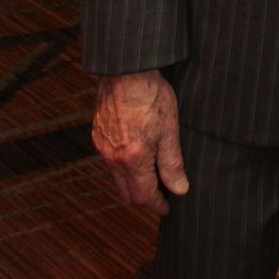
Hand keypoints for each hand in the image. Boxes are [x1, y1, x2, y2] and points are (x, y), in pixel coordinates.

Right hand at [92, 70, 188, 216]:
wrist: (126, 70)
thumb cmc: (151, 95)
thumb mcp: (170, 129)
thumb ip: (172, 163)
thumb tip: (179, 189)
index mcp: (132, 159)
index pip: (143, 196)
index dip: (157, 205)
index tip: (167, 208)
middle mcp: (112, 158)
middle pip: (127, 193)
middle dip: (144, 198)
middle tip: (162, 195)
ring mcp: (102, 147)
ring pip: (117, 178)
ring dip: (133, 183)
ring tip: (152, 176)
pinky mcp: (98, 136)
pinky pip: (110, 162)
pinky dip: (124, 167)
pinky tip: (138, 156)